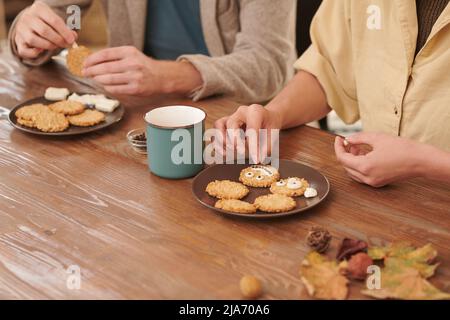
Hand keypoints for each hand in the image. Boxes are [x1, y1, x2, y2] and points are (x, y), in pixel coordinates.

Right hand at [14, 1, 76, 58]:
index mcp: (39, 9)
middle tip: (66, 44)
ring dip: (48, 46)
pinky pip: (25, 51)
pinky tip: (42, 50)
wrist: (29, 21)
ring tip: (56, 46)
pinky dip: (34, 53)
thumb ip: (66, 29)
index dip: (65, 32)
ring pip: (34, 40)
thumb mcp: (56, 20)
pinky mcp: (18, 41)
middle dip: (58, 40)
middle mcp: (28, 18)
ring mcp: (21, 30)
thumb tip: (73, 37)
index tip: (72, 40)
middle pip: (44, 31)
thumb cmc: (47, 22)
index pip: (54, 21)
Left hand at [82, 46, 201, 95]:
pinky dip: (107, 88)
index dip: (92, 59)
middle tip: (84, 73)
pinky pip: (115, 88)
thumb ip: (116, 56)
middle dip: (91, 71)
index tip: (84, 63)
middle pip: (105, 67)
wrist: (162, 77)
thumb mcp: (132, 55)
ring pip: (108, 79)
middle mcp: (132, 63)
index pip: (105, 54)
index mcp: (129, 52)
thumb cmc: (144, 66)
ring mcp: (134, 77)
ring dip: (97, 80)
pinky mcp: (135, 89)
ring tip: (92, 79)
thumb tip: (93, 61)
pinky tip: (103, 86)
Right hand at [214, 104, 281, 162]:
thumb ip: (267, 146)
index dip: (253, 146)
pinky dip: (217, 142)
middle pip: (231, 124)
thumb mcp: (274, 135)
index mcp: (255, 111)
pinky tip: (223, 153)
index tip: (256, 159)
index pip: (251, 129)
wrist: (267, 118)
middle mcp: (241, 112)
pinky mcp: (224, 123)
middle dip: (235, 140)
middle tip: (241, 152)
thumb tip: (259, 158)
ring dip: (222, 140)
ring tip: (228, 153)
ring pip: (219, 125)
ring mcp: (231, 116)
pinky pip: (215, 130)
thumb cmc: (270, 126)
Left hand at [334, 132, 424, 186]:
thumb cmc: (402, 148)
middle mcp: (367, 177)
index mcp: (365, 167)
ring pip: (353, 172)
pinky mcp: (379, 182)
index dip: (338, 147)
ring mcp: (373, 182)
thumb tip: (347, 139)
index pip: (342, 158)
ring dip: (351, 160)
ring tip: (358, 147)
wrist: (421, 161)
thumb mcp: (377, 138)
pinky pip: (362, 175)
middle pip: (346, 166)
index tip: (339, 138)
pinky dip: (359, 165)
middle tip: (349, 141)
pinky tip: (365, 154)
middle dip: (345, 153)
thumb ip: (359, 138)